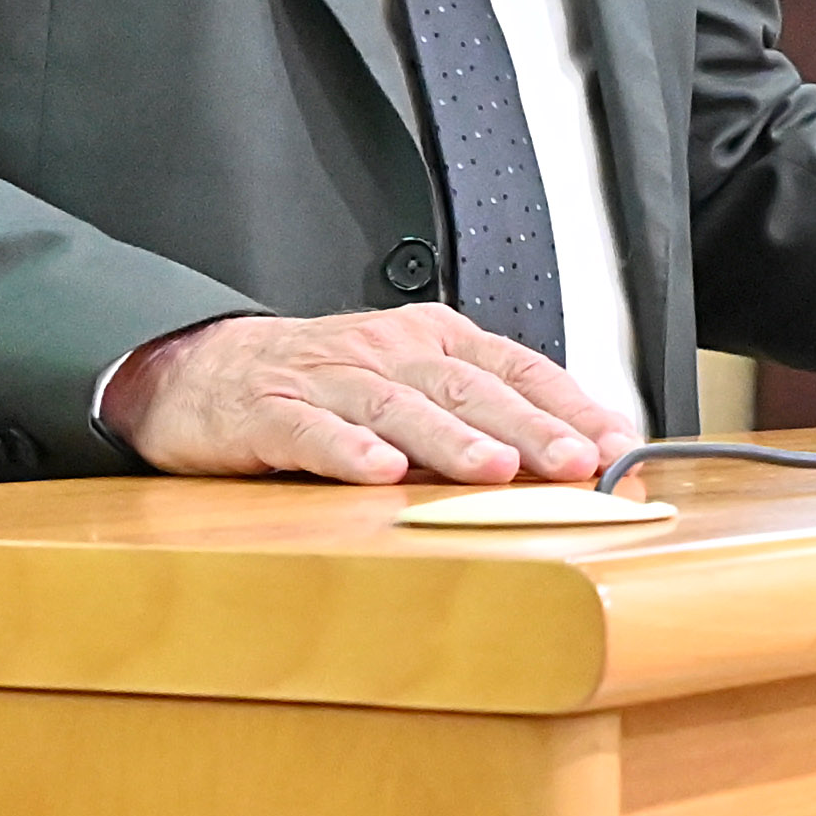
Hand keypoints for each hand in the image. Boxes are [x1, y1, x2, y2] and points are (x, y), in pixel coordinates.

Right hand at [101, 307, 625, 486]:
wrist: (201, 370)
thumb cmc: (323, 384)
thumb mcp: (408, 385)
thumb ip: (478, 417)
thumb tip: (569, 459)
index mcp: (431, 341)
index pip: (515, 367)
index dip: (567, 405)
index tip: (614, 443)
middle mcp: (387, 351)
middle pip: (469, 387)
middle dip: (528, 426)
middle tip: (574, 462)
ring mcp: (327, 378)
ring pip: (400, 406)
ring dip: (452, 439)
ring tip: (496, 469)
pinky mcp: (269, 411)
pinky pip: (313, 431)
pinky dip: (348, 450)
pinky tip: (380, 474)